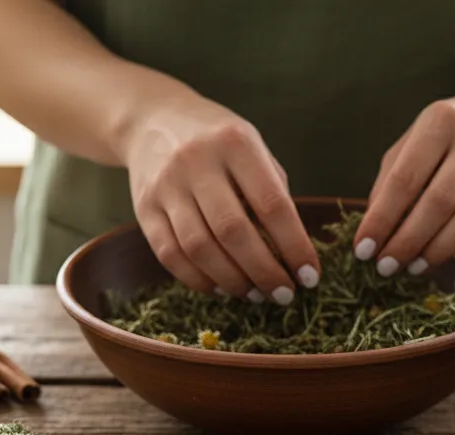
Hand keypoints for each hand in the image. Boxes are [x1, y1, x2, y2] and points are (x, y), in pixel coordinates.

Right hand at [124, 95, 318, 303]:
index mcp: (235, 143)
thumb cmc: (218, 143)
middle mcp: (196, 161)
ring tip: (255, 295)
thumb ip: (273, 193)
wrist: (153, 120)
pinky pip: (170, 254)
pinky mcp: (143, 208)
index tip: (310, 276)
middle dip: (264, 271)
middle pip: (233, 231)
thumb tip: (292, 255)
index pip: (271, 204)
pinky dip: (198, 279)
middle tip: (284, 295)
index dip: (294, 246)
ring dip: (232, 280)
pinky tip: (221, 288)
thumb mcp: (253, 149)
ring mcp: (165, 185)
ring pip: (199, 248)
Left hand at [354, 92, 454, 276]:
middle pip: (440, 201)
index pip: (405, 178)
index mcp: (440, 121)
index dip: (381, 219)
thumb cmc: (450, 135)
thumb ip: (391, 181)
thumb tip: (372, 231)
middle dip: (408, 241)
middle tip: (387, 266)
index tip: (363, 250)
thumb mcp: (414, 142)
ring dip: (441, 249)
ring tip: (417, 266)